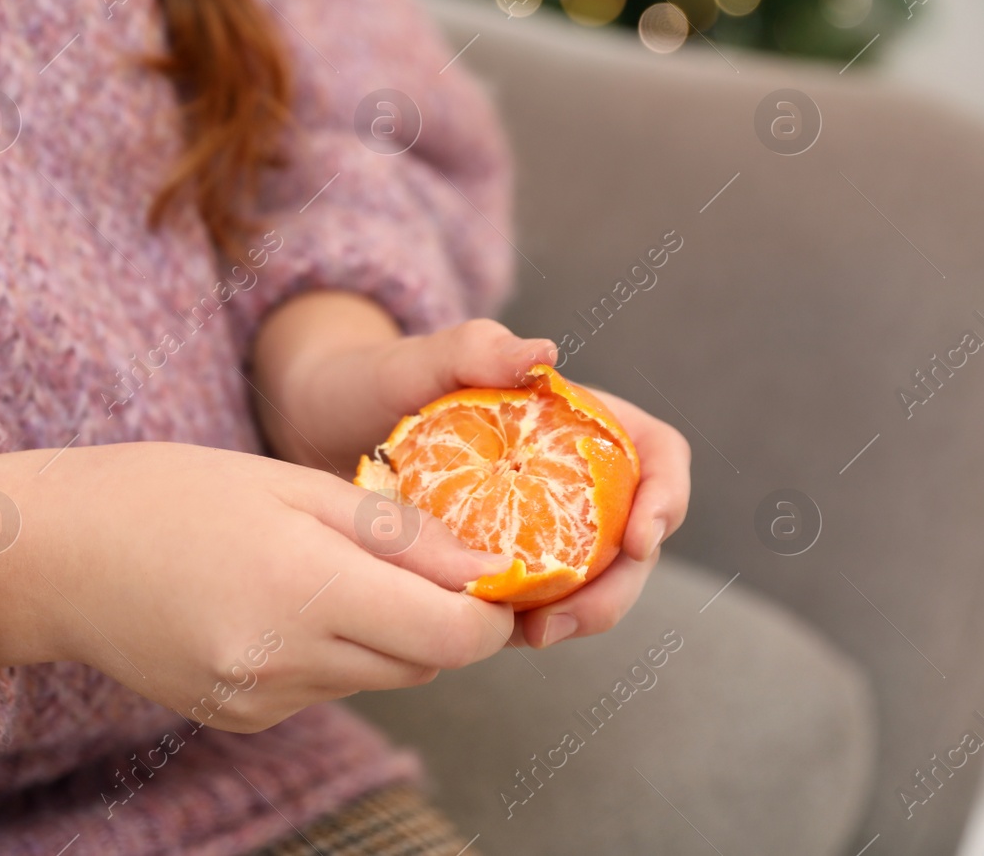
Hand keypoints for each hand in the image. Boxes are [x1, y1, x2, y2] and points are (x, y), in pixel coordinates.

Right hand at [0, 441, 515, 731]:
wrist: (55, 554)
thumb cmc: (168, 493)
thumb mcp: (290, 482)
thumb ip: (398, 531)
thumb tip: (488, 569)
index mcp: (301, 584)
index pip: (450, 634)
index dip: (489, 610)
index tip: (491, 572)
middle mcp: (283, 659)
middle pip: (423, 663)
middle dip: (439, 616)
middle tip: (410, 556)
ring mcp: (259, 700)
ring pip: (378, 679)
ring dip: (385, 632)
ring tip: (327, 568)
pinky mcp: (241, 719)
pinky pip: (325, 689)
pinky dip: (330, 651)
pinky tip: (279, 602)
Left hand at [250, 291, 689, 646]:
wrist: (316, 424)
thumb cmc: (374, 378)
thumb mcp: (418, 358)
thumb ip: (476, 347)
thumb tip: (546, 353)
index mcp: (570, 419)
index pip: (653, 453)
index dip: (667, 495)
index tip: (641, 538)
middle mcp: (565, 473)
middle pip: (632, 535)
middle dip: (619, 585)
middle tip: (571, 618)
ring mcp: (534, 520)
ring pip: (592, 578)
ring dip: (582, 615)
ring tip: (536, 636)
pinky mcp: (496, 560)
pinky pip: (535, 599)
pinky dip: (530, 622)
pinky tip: (498, 635)